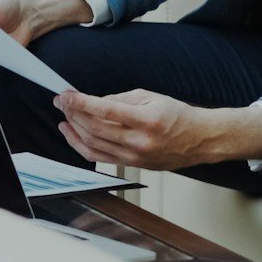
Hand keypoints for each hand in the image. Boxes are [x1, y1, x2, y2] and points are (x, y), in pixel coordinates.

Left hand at [53, 90, 261, 170]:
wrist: (199, 140)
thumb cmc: (178, 116)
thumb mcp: (150, 97)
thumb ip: (120, 99)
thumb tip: (94, 102)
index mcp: (146, 120)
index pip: (105, 110)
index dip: (81, 103)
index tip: (66, 95)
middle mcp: (139, 142)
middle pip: (95, 129)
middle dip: (73, 114)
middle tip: (61, 102)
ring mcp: (134, 157)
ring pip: (93, 145)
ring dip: (73, 130)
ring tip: (64, 117)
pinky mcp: (132, 166)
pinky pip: (100, 158)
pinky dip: (82, 146)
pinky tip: (73, 135)